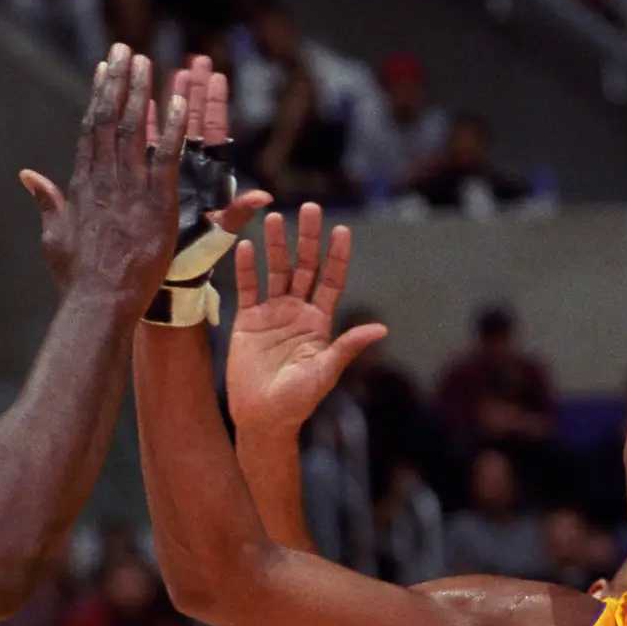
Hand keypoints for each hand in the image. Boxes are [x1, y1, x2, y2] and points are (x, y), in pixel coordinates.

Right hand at [20, 52, 263, 297]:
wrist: (99, 301)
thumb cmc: (76, 276)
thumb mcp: (54, 235)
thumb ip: (46, 201)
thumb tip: (27, 176)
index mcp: (82, 185)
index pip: (90, 130)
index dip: (98, 96)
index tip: (103, 70)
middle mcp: (104, 180)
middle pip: (110, 119)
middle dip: (118, 81)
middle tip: (124, 49)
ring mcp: (130, 190)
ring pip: (134, 130)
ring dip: (141, 92)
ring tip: (146, 61)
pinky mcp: (156, 203)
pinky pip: (166, 157)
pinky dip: (173, 127)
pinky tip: (180, 99)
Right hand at [227, 205, 387, 440]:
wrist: (263, 417)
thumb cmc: (298, 400)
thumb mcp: (326, 372)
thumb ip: (347, 346)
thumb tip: (381, 329)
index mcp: (320, 321)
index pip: (331, 280)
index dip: (337, 256)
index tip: (341, 230)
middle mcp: (298, 311)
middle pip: (305, 267)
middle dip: (308, 239)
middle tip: (310, 208)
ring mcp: (273, 313)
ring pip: (276, 271)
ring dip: (276, 245)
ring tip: (274, 218)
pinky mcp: (248, 321)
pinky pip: (248, 289)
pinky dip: (247, 268)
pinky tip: (245, 246)